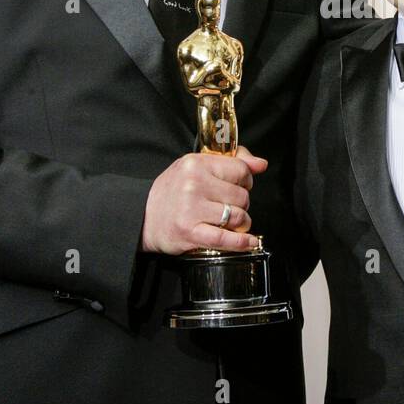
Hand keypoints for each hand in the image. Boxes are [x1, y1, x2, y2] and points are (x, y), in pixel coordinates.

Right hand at [141, 146, 267, 254]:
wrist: (142, 216)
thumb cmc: (172, 191)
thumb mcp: (196, 166)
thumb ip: (231, 162)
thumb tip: (261, 164)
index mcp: (196, 164)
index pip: (240, 169)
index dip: (246, 180)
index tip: (240, 186)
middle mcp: (194, 184)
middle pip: (242, 196)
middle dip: (242, 204)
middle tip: (229, 206)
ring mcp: (192, 209)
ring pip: (238, 216)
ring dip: (241, 223)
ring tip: (231, 222)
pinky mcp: (190, 232)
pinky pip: (225, 238)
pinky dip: (241, 241)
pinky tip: (248, 241)